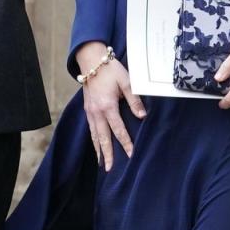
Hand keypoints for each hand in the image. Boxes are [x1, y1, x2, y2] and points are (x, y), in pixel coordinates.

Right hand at [75, 42, 145, 170]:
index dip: (125, 143)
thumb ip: (134, 100)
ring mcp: (89, 111)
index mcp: (107, 106)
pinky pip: (90, 129)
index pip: (118, 129)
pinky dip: (93, 140)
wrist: (91, 60)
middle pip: (102, 138)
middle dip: (106, 154)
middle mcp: (96, 112)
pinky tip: (97, 146)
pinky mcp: (87, 109)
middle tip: (109, 169)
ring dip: (98, 150)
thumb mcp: (126, 81)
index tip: (131, 155)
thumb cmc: (110, 70)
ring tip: (102, 163)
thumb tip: (142, 116)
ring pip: (94, 135)